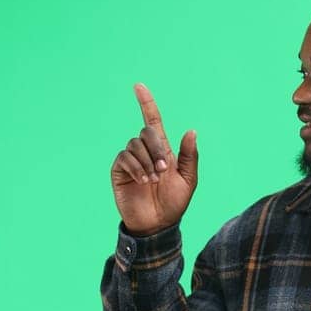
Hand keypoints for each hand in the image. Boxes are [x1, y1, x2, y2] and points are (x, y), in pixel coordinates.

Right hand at [110, 82, 198, 234]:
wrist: (157, 225)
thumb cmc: (173, 205)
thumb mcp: (188, 180)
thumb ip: (190, 156)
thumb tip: (191, 130)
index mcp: (162, 151)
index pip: (153, 121)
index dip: (146, 103)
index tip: (138, 86)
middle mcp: (145, 152)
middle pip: (146, 132)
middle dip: (157, 148)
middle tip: (163, 170)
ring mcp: (131, 160)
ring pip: (135, 144)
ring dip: (147, 161)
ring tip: (153, 180)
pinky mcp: (120, 170)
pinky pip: (125, 157)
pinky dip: (136, 167)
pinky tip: (142, 181)